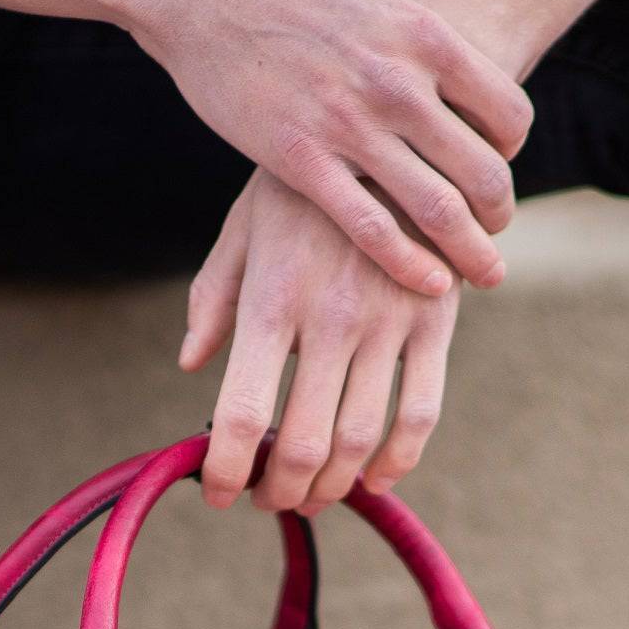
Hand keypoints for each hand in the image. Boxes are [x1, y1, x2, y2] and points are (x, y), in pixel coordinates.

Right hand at [127, 0, 529, 297]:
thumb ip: (409, 40)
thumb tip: (440, 66)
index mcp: (424, 35)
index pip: (507, 112)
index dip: (511, 150)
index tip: (496, 165)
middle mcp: (398, 81)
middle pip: (484, 170)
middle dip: (499, 214)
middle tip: (496, 235)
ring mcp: (350, 124)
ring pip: (439, 208)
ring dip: (471, 250)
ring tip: (482, 273)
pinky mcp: (301, 159)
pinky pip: (372, 228)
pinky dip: (411, 264)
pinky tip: (430, 284)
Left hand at [183, 170, 460, 512]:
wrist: (398, 129)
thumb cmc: (305, 186)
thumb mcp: (245, 227)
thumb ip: (216, 298)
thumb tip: (193, 365)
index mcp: (273, 297)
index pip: (243, 412)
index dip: (226, 469)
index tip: (218, 494)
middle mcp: (331, 316)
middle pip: (302, 443)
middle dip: (278, 490)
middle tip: (266, 499)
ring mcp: (389, 321)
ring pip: (360, 442)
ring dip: (331, 487)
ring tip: (310, 495)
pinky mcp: (435, 322)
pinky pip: (421, 414)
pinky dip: (396, 464)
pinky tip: (374, 480)